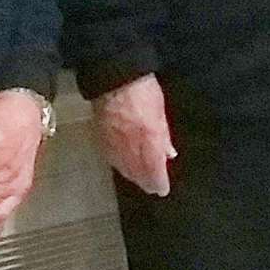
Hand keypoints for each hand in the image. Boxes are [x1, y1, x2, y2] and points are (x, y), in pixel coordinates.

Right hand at [93, 73, 175, 196]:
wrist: (113, 80)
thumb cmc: (143, 91)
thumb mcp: (160, 112)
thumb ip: (164, 136)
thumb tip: (168, 154)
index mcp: (148, 144)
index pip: (154, 174)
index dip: (159, 184)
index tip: (162, 189)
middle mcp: (130, 150)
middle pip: (138, 176)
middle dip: (146, 182)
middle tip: (152, 186)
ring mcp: (113, 147)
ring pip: (124, 170)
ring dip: (133, 176)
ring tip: (140, 178)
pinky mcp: (101, 141)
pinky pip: (112, 160)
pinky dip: (121, 165)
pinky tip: (125, 164)